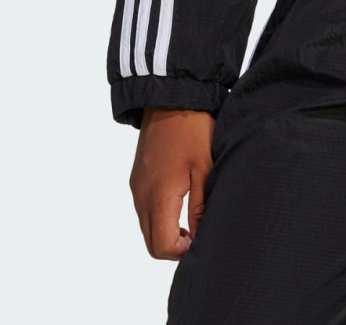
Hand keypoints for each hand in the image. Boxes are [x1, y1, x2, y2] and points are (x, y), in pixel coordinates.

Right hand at [130, 107, 214, 259]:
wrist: (172, 99)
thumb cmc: (193, 131)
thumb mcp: (204, 167)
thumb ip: (200, 205)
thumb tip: (198, 236)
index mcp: (158, 196)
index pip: (161, 246)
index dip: (181, 250)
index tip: (200, 238)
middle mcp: (141, 197)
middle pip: (150, 242)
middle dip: (172, 245)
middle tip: (196, 233)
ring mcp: (136, 188)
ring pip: (146, 226)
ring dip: (166, 231)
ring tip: (191, 219)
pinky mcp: (136, 179)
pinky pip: (144, 209)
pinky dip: (159, 215)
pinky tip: (179, 202)